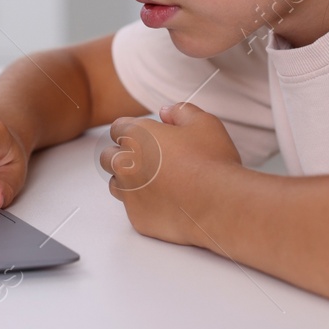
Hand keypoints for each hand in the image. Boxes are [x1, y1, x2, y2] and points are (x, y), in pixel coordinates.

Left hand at [101, 102, 240, 245]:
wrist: (219, 203)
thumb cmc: (211, 162)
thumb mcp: (203, 122)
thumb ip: (180, 111)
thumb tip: (166, 112)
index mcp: (136, 136)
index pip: (118, 128)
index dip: (132, 131)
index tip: (145, 137)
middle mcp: (125, 163)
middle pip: (109, 156)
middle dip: (124, 156)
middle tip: (147, 159)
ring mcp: (128, 192)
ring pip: (116, 184)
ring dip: (128, 181)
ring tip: (154, 181)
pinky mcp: (137, 217)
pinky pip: (133, 208)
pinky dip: (144, 204)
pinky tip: (164, 202)